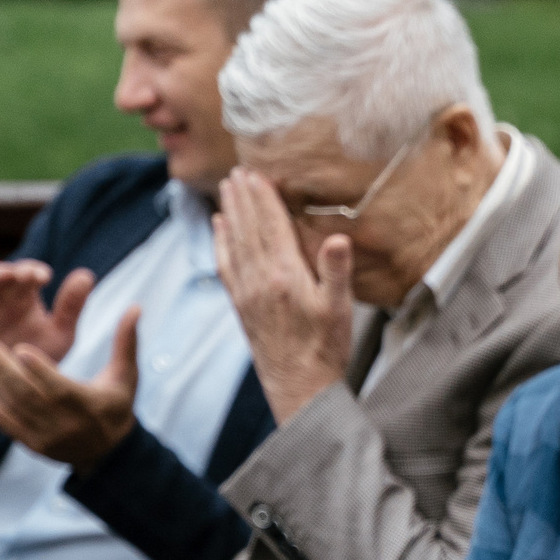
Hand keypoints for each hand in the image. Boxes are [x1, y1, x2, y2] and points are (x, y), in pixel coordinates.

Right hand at [0, 259, 91, 372]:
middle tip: (28, 276)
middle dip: (13, 272)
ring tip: (5, 275)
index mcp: (24, 298)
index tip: (45, 277)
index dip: (33, 270)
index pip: (26, 273)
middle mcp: (0, 300)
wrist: (6, 392)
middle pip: (2, 274)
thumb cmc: (35, 358)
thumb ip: (71, 307)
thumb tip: (87, 274)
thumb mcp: (59, 335)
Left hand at [0, 304, 140, 468]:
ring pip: (13, 409)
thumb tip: (135, 306)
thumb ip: (126, 342)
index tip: (20, 348)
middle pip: (29, 398)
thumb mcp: (126, 375)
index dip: (40, 371)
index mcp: (90, 406)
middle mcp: (66, 425)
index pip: (61, 390)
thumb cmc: (116, 404)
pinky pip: (5, 424)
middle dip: (4, 370)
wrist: (108, 452)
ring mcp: (47, 438)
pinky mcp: (32, 445)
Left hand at [214, 167, 351, 422]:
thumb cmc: (326, 350)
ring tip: (226, 188)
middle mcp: (260, 281)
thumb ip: (336, 272)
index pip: (272, 227)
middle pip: (249, 229)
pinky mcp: (241, 306)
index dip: (264, 198)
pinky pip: (225, 265)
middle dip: (243, 198)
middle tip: (237, 170)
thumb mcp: (341, 310)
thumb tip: (336, 238)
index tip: (257, 173)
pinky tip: (218, 227)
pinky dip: (220, 242)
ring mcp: (247, 293)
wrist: (300, 389)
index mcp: (286, 277)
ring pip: (234, 243)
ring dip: (230, 213)